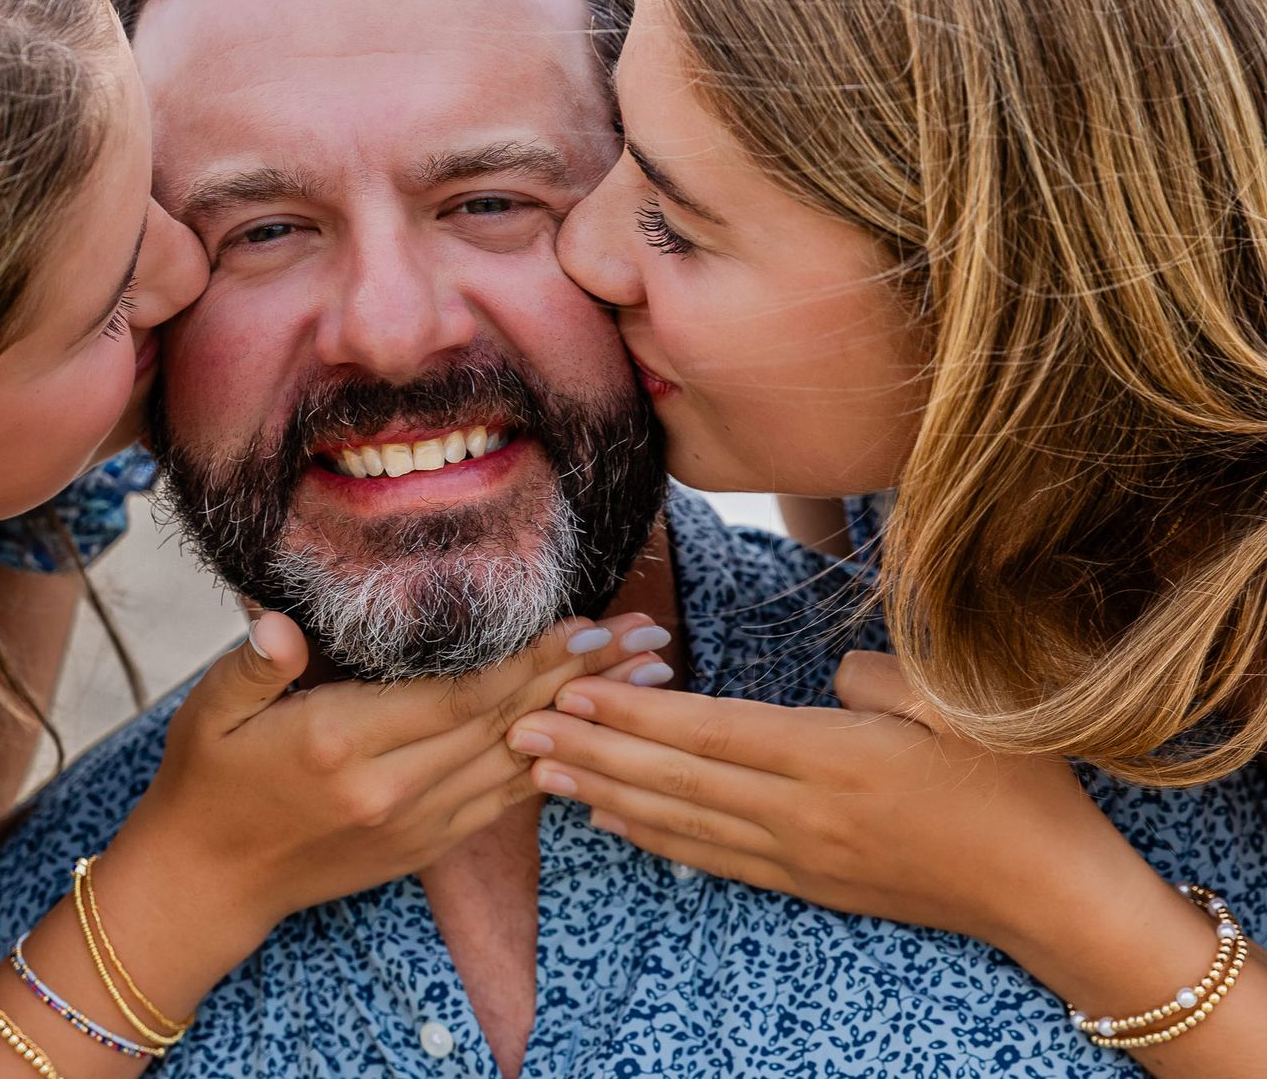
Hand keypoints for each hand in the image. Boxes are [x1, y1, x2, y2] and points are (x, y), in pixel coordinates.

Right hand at [118, 610, 660, 938]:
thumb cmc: (207, 781)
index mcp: (343, 745)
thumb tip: (279, 621)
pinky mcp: (422, 848)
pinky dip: (549, 764)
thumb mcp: (211, 709)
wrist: (207, 882)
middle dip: (582, 677)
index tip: (587, 623)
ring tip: (643, 681)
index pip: (460, 695)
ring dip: (584, 720)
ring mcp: (413, 825)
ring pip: (517, 764)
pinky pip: (499, 801)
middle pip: (507, 724)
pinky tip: (587, 735)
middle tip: (646, 636)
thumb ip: (256, 661)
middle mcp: (391, 789)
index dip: (529, 659)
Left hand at [508, 649, 1138, 948]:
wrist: (1050, 894)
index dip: (633, 714)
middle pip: (676, 779)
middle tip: (521, 728)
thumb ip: (881, 679)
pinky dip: (656, 839)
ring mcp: (800, 856)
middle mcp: (803, 814)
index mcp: (835, 758)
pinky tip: (613, 822)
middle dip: (594, 752)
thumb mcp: (963, 705)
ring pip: (683, 822)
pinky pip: (714, 859)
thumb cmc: (1015, 785)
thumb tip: (827, 677)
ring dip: (606, 795)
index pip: (710, 732)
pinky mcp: (807, 883)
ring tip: (542, 773)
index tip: (571, 690)